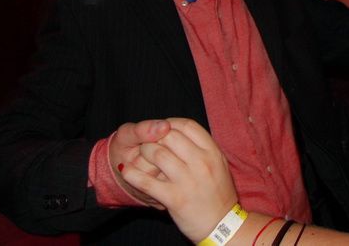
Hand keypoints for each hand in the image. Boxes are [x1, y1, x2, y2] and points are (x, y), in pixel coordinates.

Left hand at [120, 118, 237, 242]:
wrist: (222, 224)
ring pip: (157, 154)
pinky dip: (132, 174)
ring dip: (144, 153)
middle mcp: (202, 162)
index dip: (171, 123)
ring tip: (141, 157)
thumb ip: (203, 148)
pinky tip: (126, 171)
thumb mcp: (219, 164)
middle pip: (170, 136)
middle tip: (149, 143)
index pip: (188, 126)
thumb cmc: (219, 194)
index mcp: (213, 152)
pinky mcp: (174, 198)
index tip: (162, 128)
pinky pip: (146, 181)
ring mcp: (188, 180)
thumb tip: (180, 131)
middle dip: (155, 137)